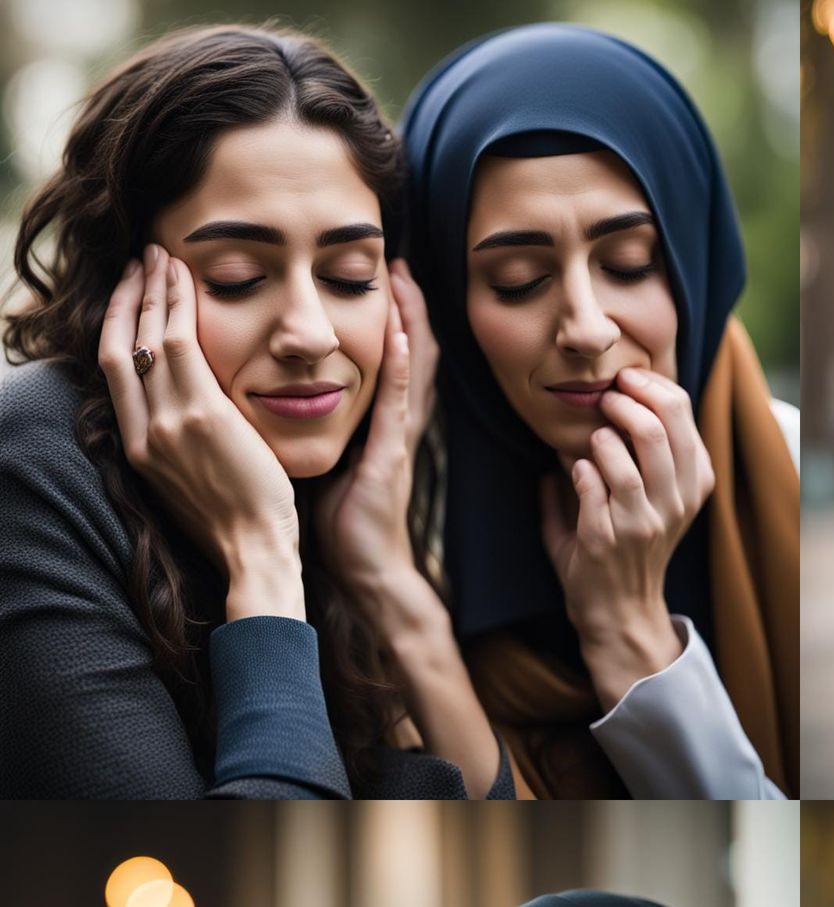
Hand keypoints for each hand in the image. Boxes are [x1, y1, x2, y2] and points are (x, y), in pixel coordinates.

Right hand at [98, 246, 302, 619]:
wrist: (256, 551)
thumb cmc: (239, 524)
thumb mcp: (193, 484)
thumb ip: (182, 446)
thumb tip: (188, 421)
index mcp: (140, 448)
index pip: (114, 370)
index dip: (117, 324)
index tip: (129, 295)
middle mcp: (144, 430)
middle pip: (120, 343)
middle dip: (128, 295)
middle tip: (141, 261)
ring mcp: (168, 420)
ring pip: (146, 334)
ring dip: (153, 288)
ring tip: (163, 256)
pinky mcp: (201, 414)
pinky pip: (179, 342)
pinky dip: (177, 303)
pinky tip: (184, 277)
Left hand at [315, 260, 437, 602]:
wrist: (364, 570)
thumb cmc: (339, 524)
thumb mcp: (324, 461)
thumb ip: (311, 427)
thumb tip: (275, 396)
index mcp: (375, 425)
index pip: (387, 361)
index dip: (388, 318)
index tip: (378, 278)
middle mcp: (392, 424)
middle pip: (409, 353)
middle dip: (408, 306)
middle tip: (400, 261)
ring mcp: (396, 438)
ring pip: (410, 366)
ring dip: (410, 320)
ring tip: (405, 278)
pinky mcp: (390, 455)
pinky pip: (397, 401)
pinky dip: (399, 365)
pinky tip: (398, 332)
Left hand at [540, 367, 715, 711]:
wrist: (620, 612)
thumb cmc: (630, 548)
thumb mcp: (654, 500)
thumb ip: (633, 452)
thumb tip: (601, 402)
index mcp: (693, 485)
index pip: (683, 415)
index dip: (651, 386)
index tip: (625, 380)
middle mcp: (675, 504)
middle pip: (660, 430)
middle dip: (624, 402)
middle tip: (605, 399)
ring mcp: (643, 524)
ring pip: (629, 461)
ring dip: (600, 439)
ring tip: (591, 439)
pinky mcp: (607, 540)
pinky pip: (593, 489)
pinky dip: (579, 471)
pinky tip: (574, 470)